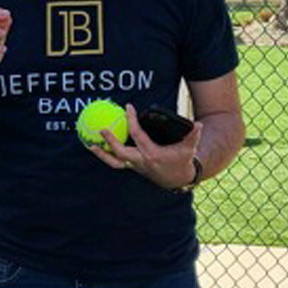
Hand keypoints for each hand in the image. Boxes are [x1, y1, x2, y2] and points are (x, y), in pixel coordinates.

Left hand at [85, 105, 203, 189]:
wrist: (178, 179)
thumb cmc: (183, 160)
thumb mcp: (189, 148)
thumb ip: (193, 136)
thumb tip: (197, 125)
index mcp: (152, 154)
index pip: (138, 135)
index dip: (132, 121)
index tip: (128, 107)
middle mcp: (140, 161)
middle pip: (120, 153)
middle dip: (110, 141)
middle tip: (101, 129)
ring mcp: (135, 166)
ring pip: (115, 162)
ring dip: (102, 154)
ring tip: (90, 145)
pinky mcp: (133, 167)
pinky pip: (117, 161)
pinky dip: (107, 155)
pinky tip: (98, 147)